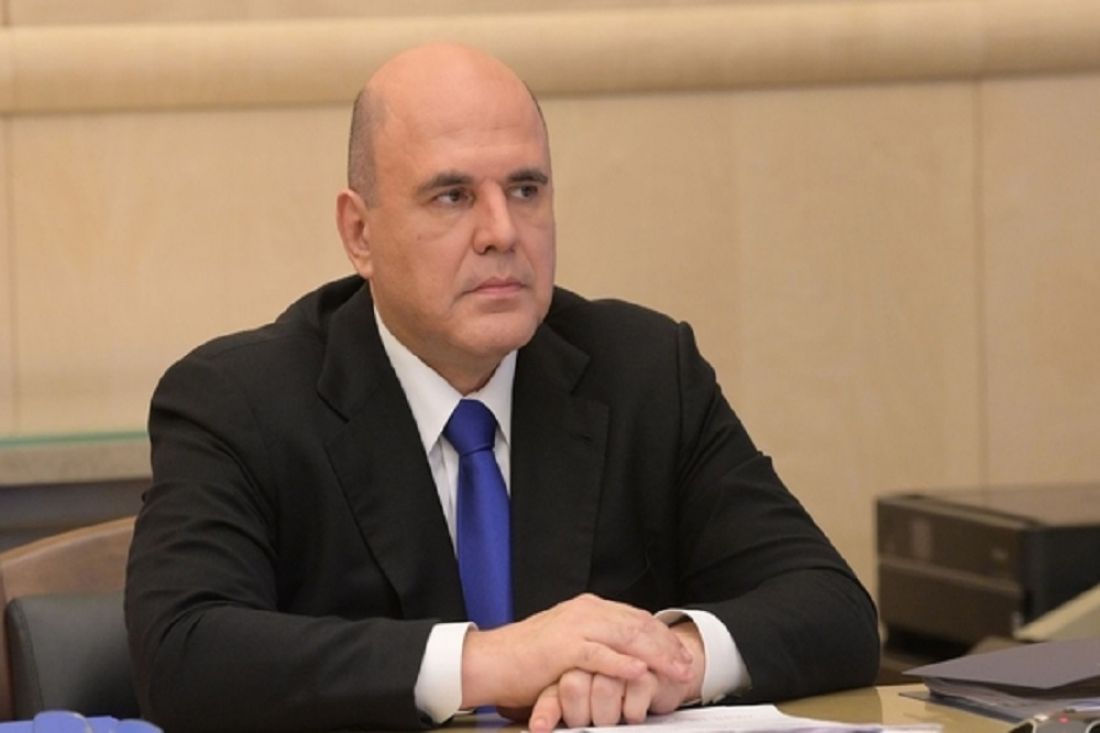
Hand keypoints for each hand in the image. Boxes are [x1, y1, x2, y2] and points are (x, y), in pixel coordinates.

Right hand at [522, 620, 705, 731]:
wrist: (492, 660)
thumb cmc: (527, 658)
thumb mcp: (568, 641)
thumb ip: (596, 642)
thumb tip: (626, 653)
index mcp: (588, 608)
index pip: (636, 617)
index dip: (663, 635)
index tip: (682, 653)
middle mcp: (585, 611)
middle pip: (638, 625)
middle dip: (668, 646)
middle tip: (688, 666)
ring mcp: (575, 627)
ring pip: (627, 637)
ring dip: (657, 655)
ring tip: (676, 671)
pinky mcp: (564, 647)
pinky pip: (601, 655)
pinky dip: (624, 663)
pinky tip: (642, 672)